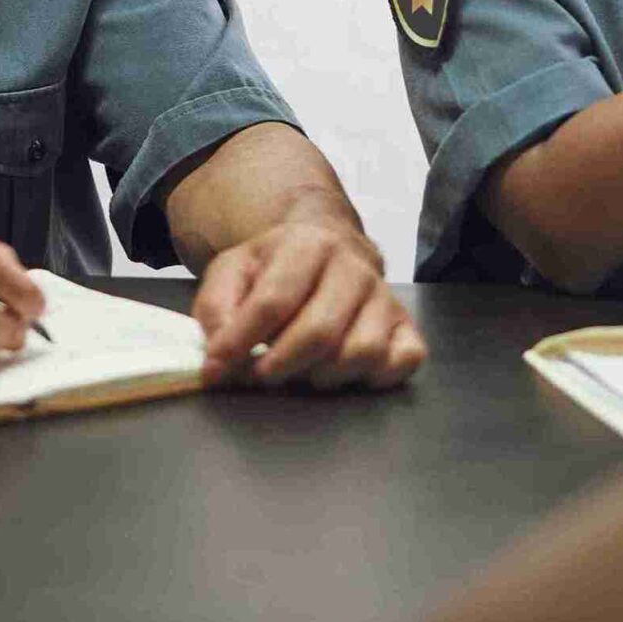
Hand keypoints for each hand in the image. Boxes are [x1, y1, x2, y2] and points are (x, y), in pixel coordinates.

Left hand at [192, 217, 427, 390]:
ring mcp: (385, 296)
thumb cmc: (275, 270)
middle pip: (319, 333)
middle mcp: (354, 267)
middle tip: (261, 375)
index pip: (273, 301)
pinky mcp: (407, 325)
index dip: (239, 342)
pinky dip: (375, 377)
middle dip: (280, 366)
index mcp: (308, 244)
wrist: (326, 251)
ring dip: (324, 375)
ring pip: (361, 352)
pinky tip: (346, 371)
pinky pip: (404, 360)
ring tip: (304, 369)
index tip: (216, 370)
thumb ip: (216, 309)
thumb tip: (217, 359)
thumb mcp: (233, 272)